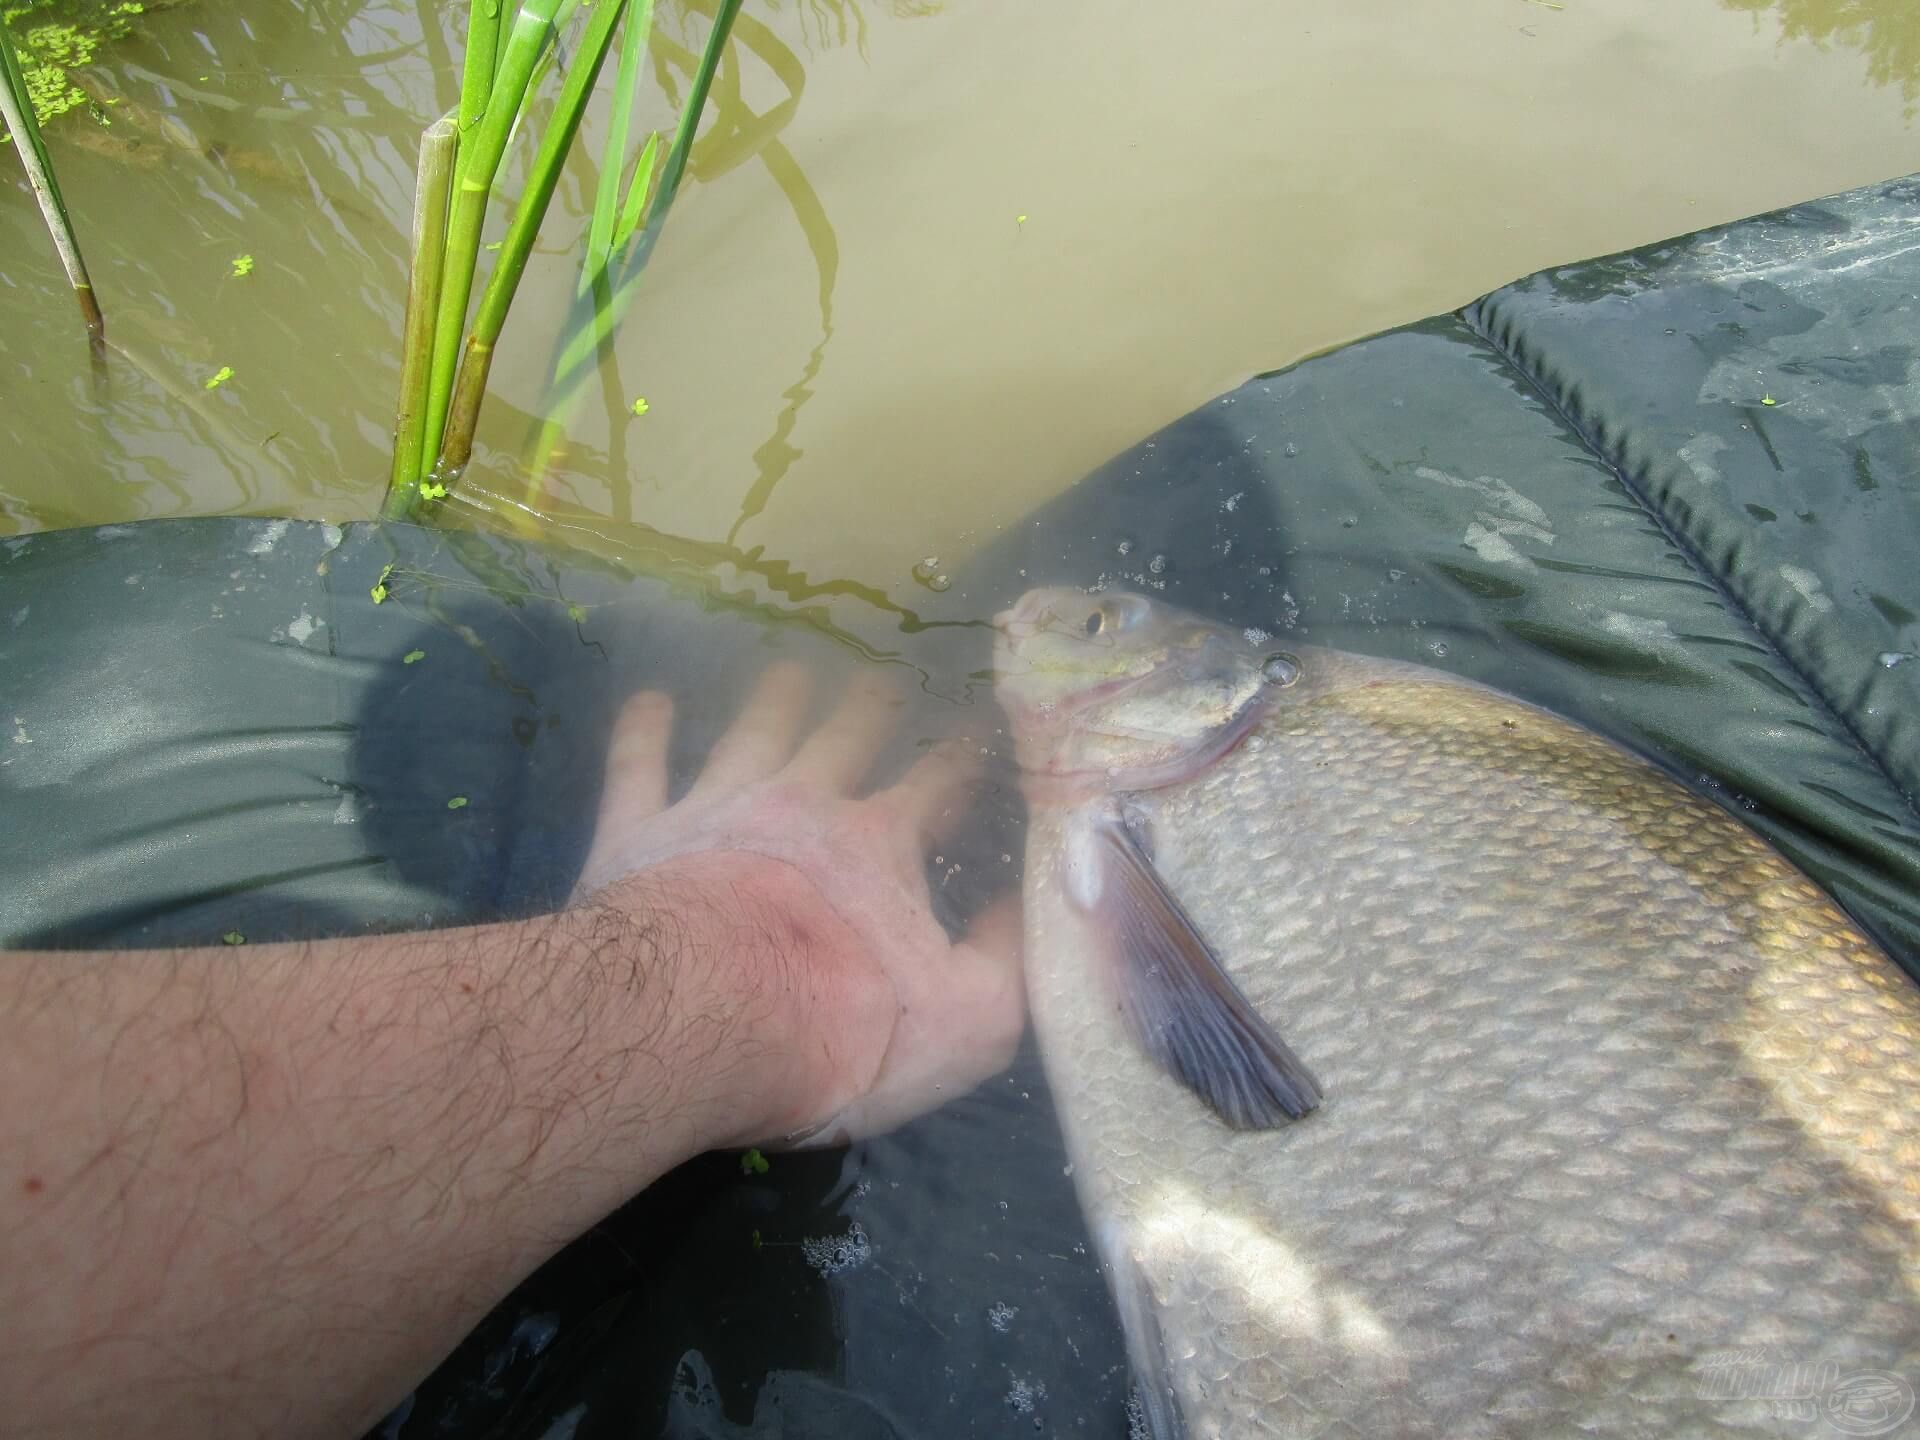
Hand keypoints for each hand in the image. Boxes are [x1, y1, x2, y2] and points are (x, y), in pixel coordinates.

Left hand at [572, 663, 1025, 1147]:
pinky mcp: (636, 834)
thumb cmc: (841, 1031)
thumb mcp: (971, 1018)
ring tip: (788, 670)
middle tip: (880, 676)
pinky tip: (649, 700)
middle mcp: (801, 805)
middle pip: (842, 736)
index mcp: (880, 845)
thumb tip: (1028, 900)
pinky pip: (639, 767)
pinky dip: (644, 729)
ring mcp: (714, 810)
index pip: (935, 782)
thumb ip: (1007, 953)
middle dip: (868, 705)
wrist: (697, 1023)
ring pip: (751, 734)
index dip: (960, 756)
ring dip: (773, 700)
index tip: (978, 725)